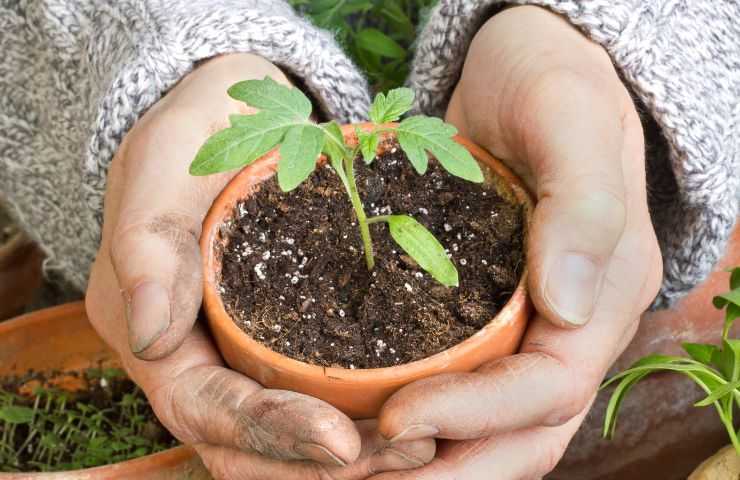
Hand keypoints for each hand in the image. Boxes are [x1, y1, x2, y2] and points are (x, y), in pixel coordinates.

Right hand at [86, 53, 433, 478]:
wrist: (237, 121)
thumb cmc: (196, 137)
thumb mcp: (162, 167)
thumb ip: (147, 244)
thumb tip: (148, 338)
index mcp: (156, 334)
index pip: (205, 409)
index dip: (269, 433)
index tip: (340, 441)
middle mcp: (197, 362)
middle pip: (249, 448)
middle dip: (322, 465)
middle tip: (408, 453)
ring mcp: (242, 358)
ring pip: (286, 440)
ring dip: (353, 457)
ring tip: (423, 445)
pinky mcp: (284, 344)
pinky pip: (318, 399)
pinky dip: (364, 420)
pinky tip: (416, 416)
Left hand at [369, 6, 662, 478]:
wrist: (526, 75)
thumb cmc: (552, 85)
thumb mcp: (570, 119)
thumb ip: (582, 206)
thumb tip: (567, 305)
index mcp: (603, 297)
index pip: (546, 391)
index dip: (474, 417)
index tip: (394, 418)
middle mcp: (568, 330)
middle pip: (520, 437)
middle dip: (446, 471)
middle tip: (359, 477)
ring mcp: (526, 328)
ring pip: (488, 429)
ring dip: (425, 462)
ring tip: (350, 470)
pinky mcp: (483, 316)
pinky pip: (457, 385)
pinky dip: (414, 421)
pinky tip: (358, 424)